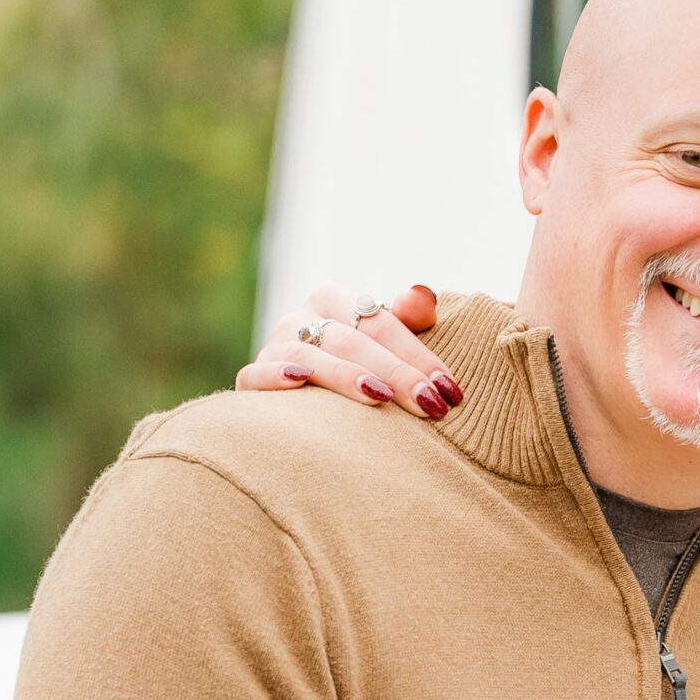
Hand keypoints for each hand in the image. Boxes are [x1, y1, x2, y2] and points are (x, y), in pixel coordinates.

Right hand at [235, 283, 454, 418]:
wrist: (311, 401)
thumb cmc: (362, 366)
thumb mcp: (387, 340)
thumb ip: (408, 318)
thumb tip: (424, 295)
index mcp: (334, 299)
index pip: (380, 322)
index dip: (418, 354)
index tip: (450, 389)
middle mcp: (300, 318)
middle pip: (351, 341)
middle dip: (395, 373)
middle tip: (430, 404)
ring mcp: (274, 347)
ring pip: (309, 357)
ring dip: (345, 376)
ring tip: (379, 396)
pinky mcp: (249, 380)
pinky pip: (256, 375)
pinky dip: (275, 377)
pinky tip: (299, 384)